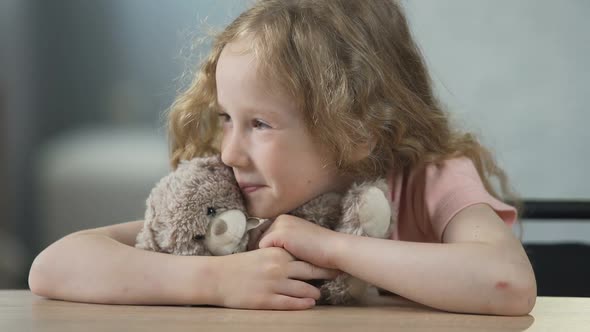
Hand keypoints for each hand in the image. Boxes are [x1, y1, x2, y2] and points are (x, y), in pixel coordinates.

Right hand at [212, 247, 338, 309]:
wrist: (216, 278)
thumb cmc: (236, 265)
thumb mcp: (259, 252)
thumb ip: (276, 252)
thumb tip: (292, 253)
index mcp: (276, 253)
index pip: (304, 255)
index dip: (319, 258)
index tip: (331, 258)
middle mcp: (278, 268)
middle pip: (309, 271)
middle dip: (325, 273)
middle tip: (338, 274)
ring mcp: (273, 284)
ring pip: (303, 288)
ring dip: (314, 291)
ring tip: (321, 293)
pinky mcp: (266, 300)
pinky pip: (290, 303)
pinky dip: (303, 303)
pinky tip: (310, 303)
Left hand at [257, 214, 343, 269]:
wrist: (334, 249)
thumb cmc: (320, 252)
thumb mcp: (298, 244)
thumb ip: (284, 244)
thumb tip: (266, 254)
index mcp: (285, 219)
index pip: (263, 233)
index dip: (261, 248)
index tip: (262, 261)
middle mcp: (281, 219)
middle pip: (257, 237)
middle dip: (258, 251)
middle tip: (259, 265)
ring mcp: (279, 225)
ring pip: (258, 243)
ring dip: (261, 256)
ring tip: (263, 267)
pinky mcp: (279, 234)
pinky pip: (262, 248)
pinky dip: (266, 258)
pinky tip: (271, 267)